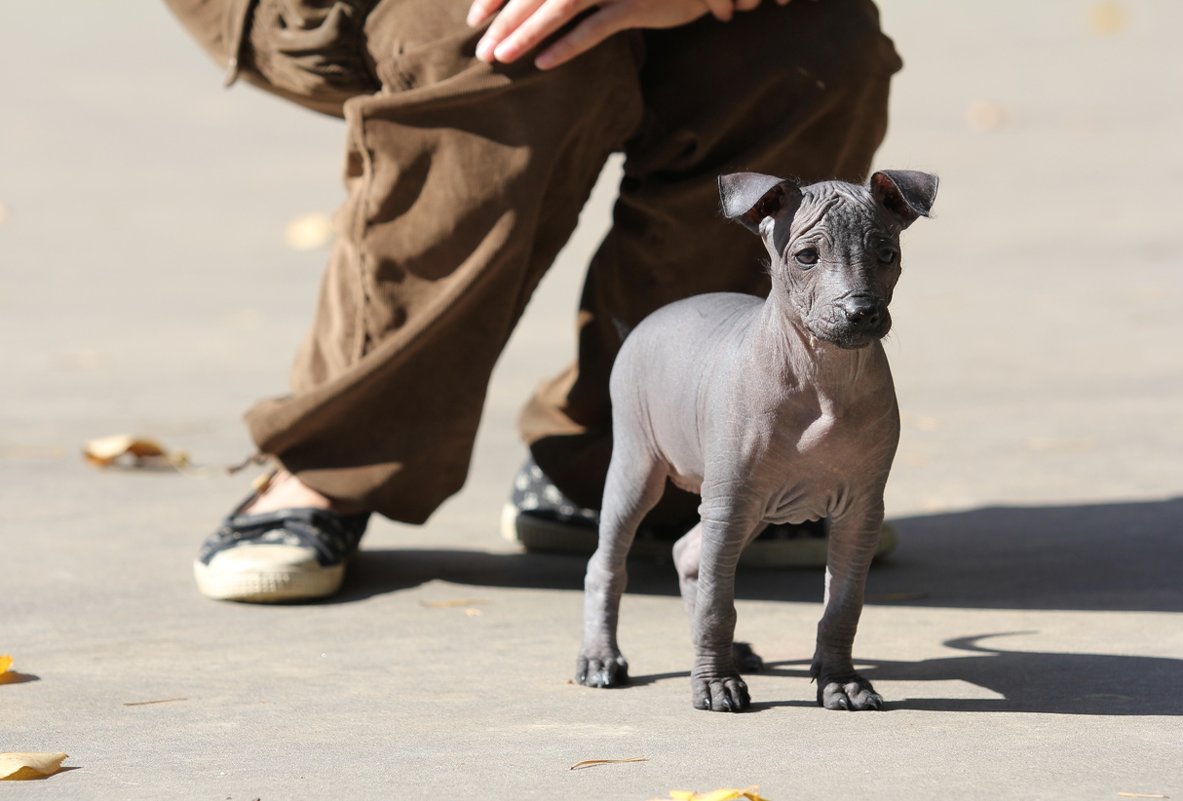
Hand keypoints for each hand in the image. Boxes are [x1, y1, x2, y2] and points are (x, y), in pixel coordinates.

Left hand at [468, 0, 790, 70]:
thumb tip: (545, 5)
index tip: (475, 17)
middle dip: (503, 21)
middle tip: (480, 50)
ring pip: (557, 8)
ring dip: (524, 34)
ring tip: (499, 59)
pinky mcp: (637, 3)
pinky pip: (594, 28)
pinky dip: (566, 46)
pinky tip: (541, 63)